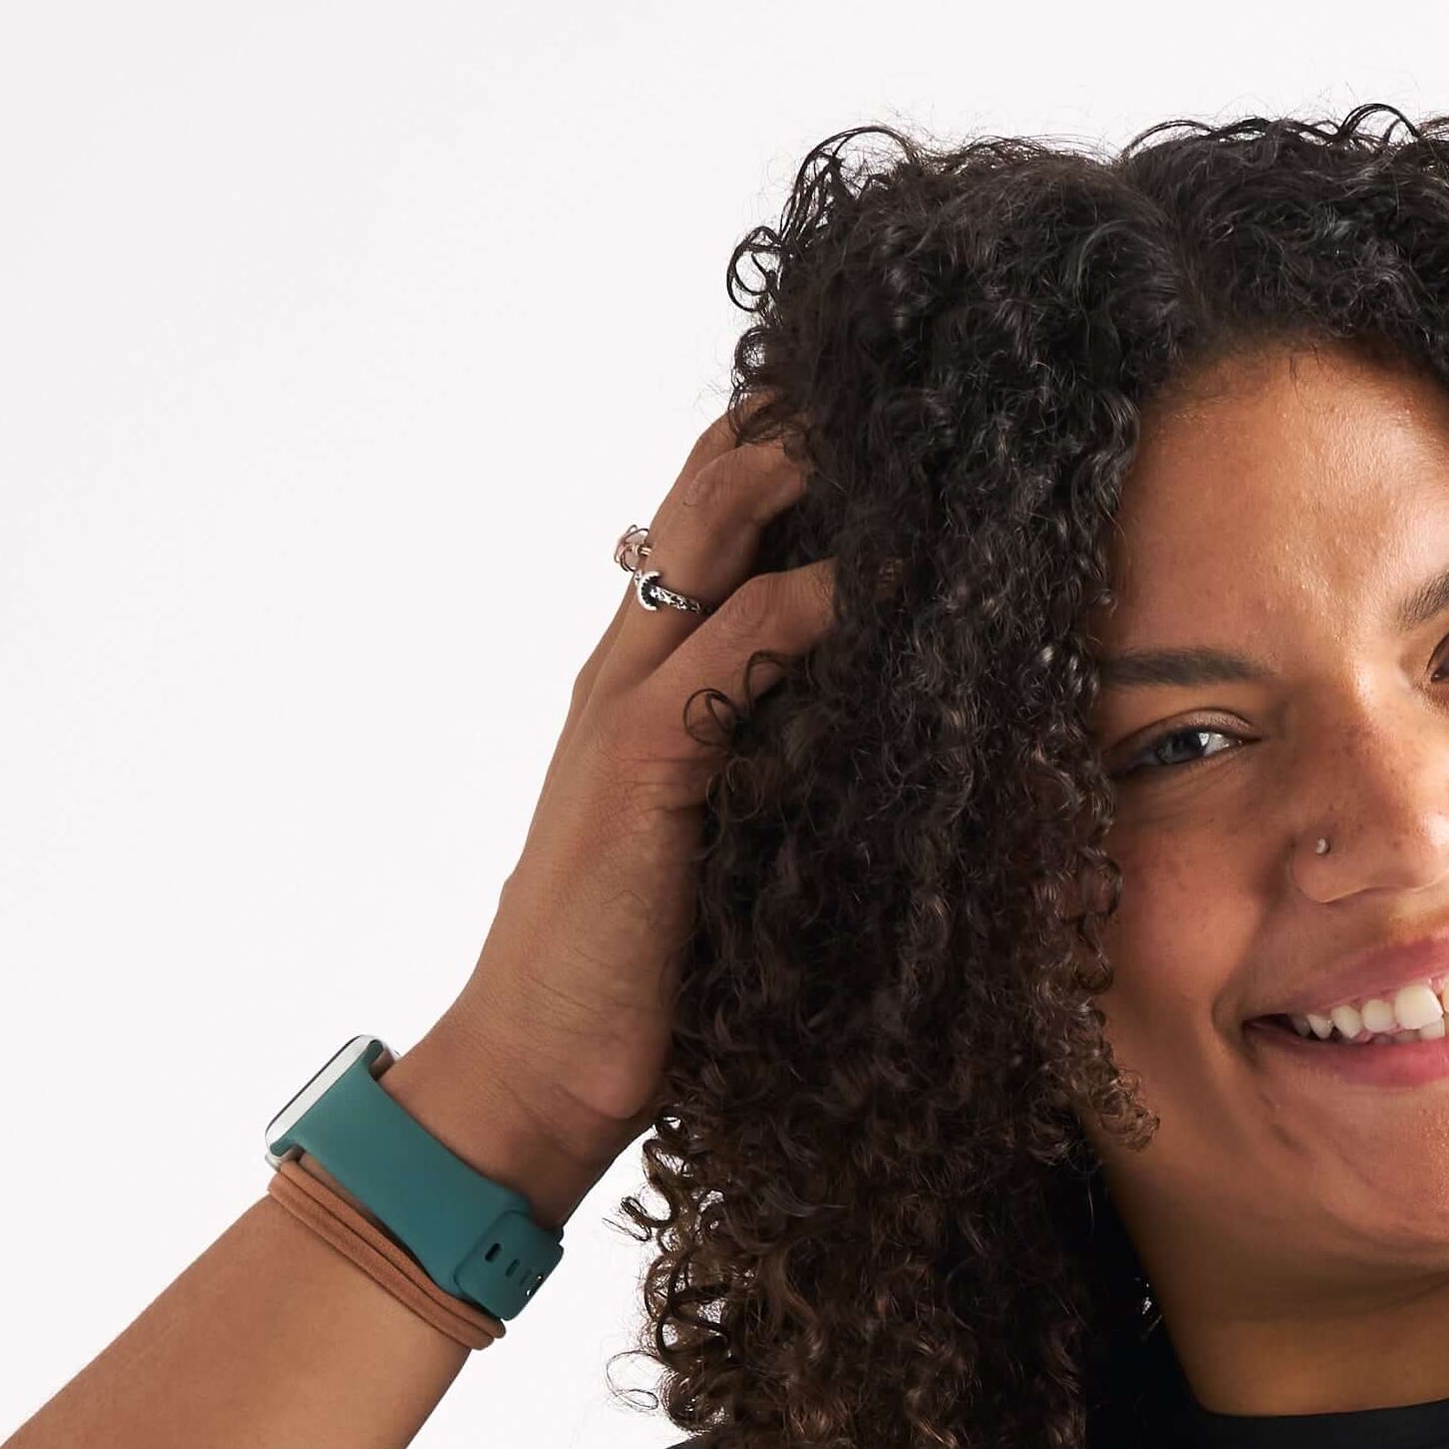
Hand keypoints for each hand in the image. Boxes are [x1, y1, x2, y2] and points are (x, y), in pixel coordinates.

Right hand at [390, 403, 835, 1219]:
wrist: (540, 1070)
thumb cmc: (633, 978)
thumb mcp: (712, 848)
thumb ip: (755, 773)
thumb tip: (854, 745)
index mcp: (638, 683)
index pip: (706, 524)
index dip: (780, 454)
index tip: (881, 413)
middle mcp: (625, 671)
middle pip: (708, 493)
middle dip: (800, 424)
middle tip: (908, 378)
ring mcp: (628, 709)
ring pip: (717, 541)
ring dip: (812, 479)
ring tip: (909, 430)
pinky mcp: (648, 766)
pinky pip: (738, 651)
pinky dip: (810, 608)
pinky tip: (878, 583)